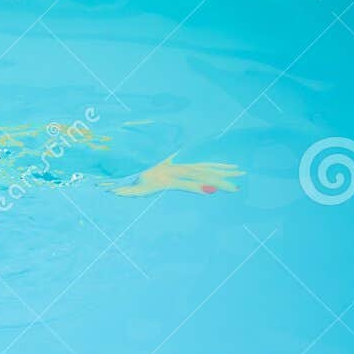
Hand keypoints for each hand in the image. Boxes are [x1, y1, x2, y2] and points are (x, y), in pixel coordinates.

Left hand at [101, 153, 243, 196]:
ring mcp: (180, 165)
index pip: (184, 182)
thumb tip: (113, 192)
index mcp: (163, 175)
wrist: (131, 161)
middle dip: (219, 180)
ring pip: (205, 167)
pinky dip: (217, 166)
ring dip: (223, 170)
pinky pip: (203, 165)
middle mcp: (175, 168)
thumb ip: (123, 190)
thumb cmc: (129, 179)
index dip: (197, 187)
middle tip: (235, 188)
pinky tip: (231, 168)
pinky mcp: (183, 165)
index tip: (211, 191)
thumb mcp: (126, 186)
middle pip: (201, 173)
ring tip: (241, 173)